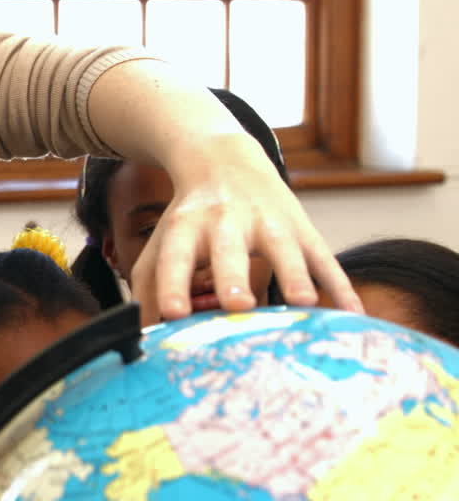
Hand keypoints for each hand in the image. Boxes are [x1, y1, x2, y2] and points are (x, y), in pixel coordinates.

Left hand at [130, 134, 362, 324]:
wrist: (225, 161)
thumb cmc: (188, 220)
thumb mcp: (161, 244)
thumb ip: (150, 290)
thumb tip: (147, 339)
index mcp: (186, 227)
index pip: (175, 258)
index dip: (172, 285)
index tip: (173, 313)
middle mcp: (225, 222)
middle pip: (228, 251)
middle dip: (233, 278)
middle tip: (237, 305)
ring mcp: (269, 223)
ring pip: (283, 249)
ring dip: (293, 275)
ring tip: (303, 304)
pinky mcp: (302, 228)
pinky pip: (323, 258)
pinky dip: (340, 285)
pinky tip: (353, 313)